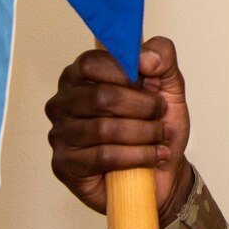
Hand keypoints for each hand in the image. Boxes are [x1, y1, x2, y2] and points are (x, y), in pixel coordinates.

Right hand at [45, 36, 191, 222]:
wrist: (163, 171)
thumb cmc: (157, 125)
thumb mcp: (169, 85)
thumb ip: (162, 57)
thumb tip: (144, 57)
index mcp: (79, 76)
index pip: (91, 63)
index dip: (125, 73)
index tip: (150, 85)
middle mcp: (63, 102)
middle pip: (101, 97)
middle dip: (142, 107)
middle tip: (160, 115)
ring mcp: (59, 135)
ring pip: (104, 129)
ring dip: (144, 134)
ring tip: (160, 137)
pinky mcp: (64, 165)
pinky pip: (103, 157)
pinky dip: (137, 156)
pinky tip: (153, 155)